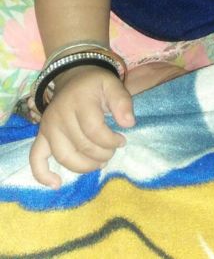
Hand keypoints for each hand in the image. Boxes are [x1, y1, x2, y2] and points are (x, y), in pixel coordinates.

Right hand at [29, 66, 134, 187]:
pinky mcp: (41, 136)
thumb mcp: (112, 84)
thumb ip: (122, 101)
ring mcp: (47, 127)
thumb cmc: (95, 84)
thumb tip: (129, 124)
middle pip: (81, 146)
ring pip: (64, 156)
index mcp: (79, 101)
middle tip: (112, 152)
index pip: (94, 130)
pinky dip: (43, 174)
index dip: (111, 141)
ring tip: (99, 163)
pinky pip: (35, 158)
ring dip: (84, 166)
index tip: (122, 141)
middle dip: (101, 154)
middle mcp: (59, 115)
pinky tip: (57, 183)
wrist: (73, 77)